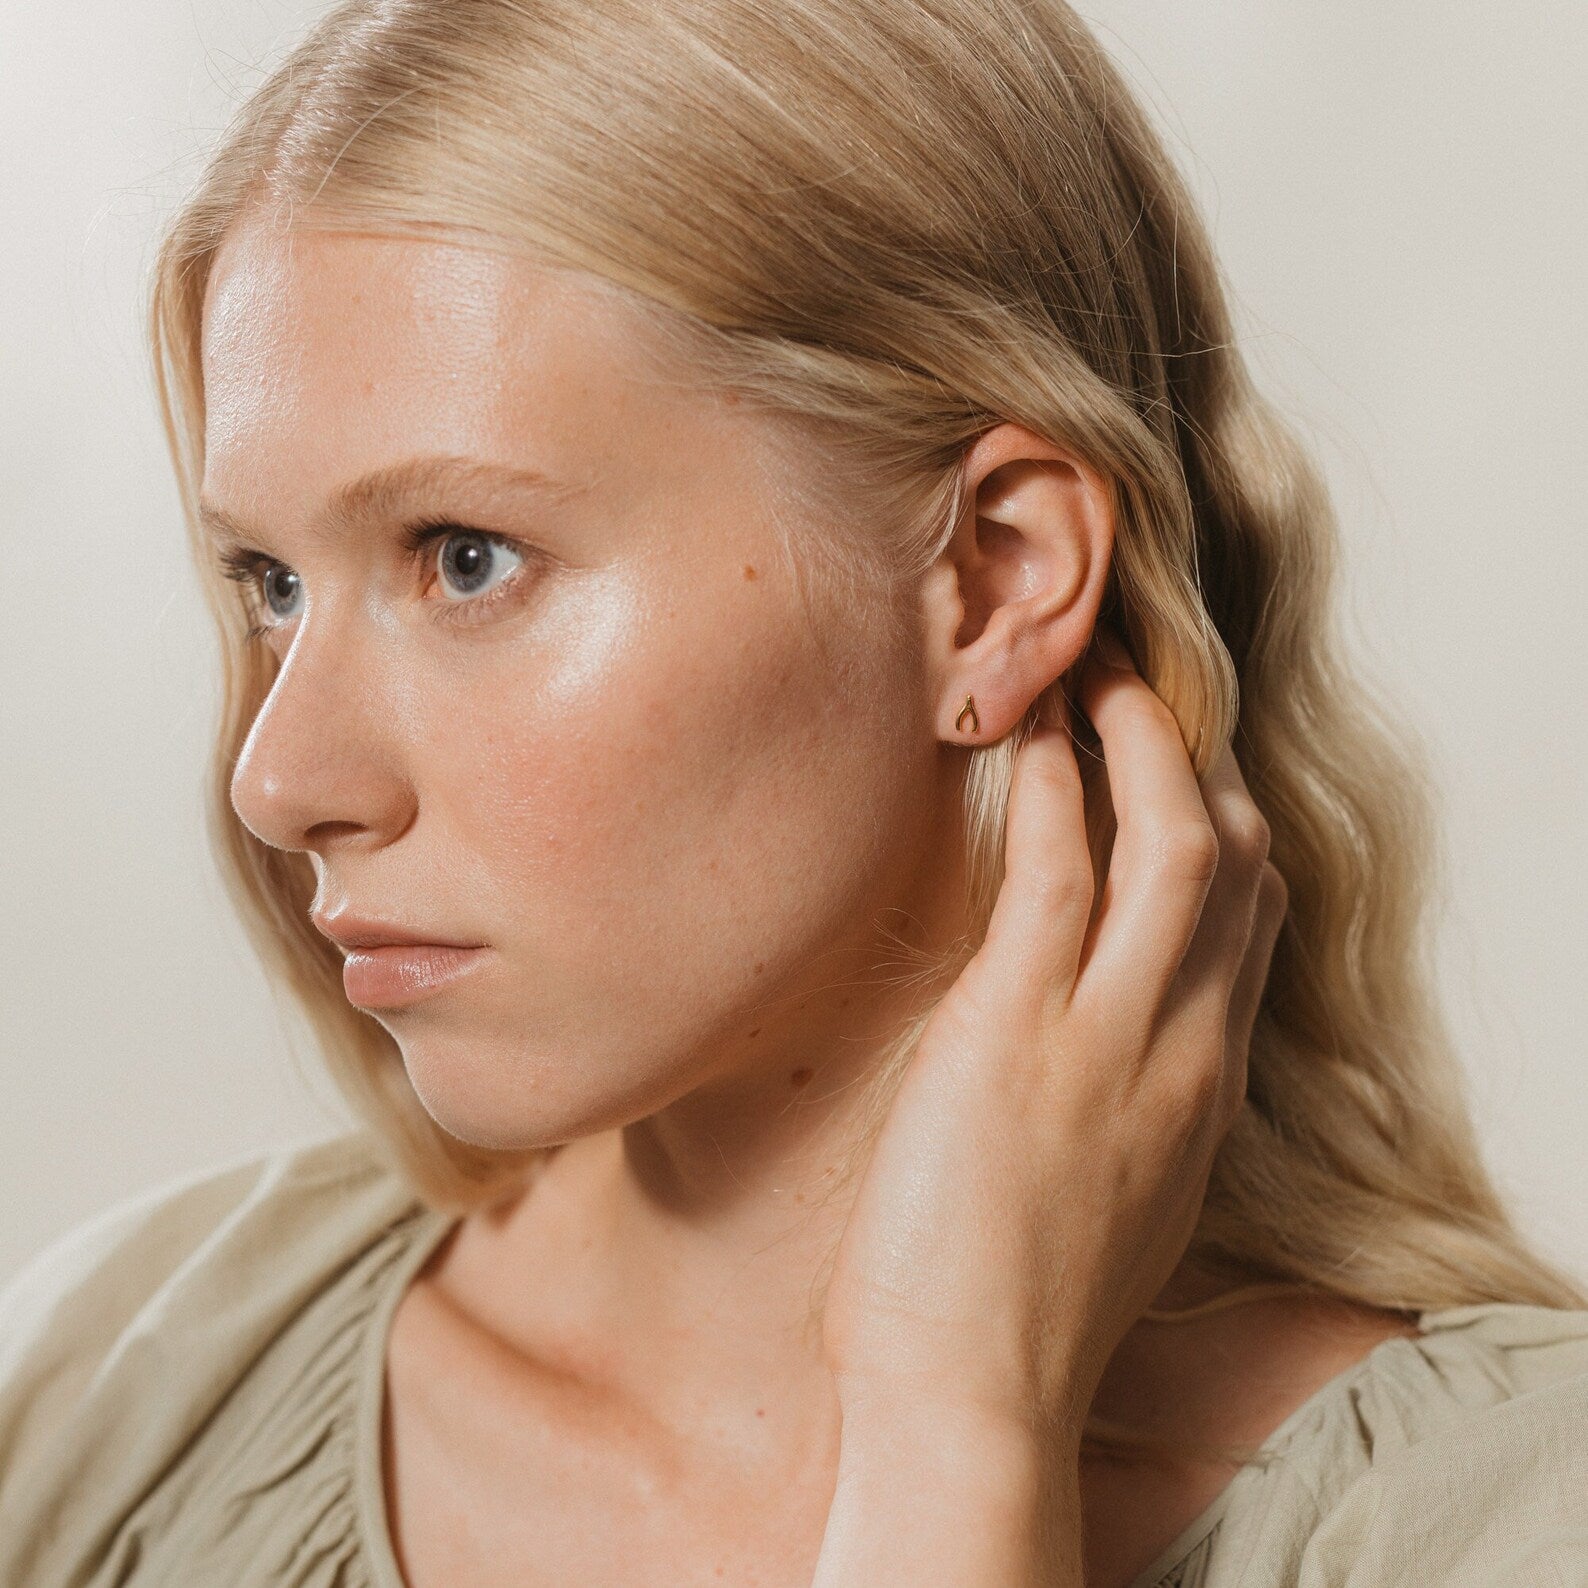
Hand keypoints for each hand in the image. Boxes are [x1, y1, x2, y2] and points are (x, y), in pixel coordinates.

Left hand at [819, 627, 1288, 1440]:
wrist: (977, 1392)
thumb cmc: (1019, 1304)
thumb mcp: (1118, 1197)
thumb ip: (1131, 1110)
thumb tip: (1092, 1051)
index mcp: (1204, 1085)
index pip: (1250, 921)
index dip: (1226, 826)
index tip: (1181, 771)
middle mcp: (1183, 1044)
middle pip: (1235, 861)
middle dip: (1195, 759)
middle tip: (1138, 692)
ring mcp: (1111, 1031)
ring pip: (1174, 843)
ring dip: (1140, 742)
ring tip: (1091, 677)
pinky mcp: (1019, 1027)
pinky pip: (1062, 872)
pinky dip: (1057, 791)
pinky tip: (1027, 739)